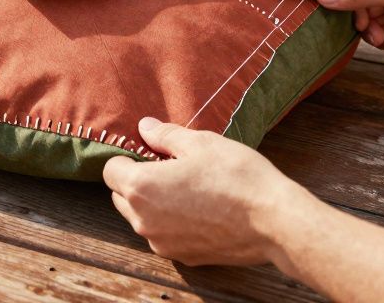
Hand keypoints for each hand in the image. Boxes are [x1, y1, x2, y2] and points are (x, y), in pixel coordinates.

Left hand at [102, 117, 321, 266]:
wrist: (273, 221)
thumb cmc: (236, 176)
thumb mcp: (201, 142)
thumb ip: (165, 135)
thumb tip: (145, 127)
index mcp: (141, 187)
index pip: (110, 170)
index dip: (127, 157)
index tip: (150, 153)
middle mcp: (143, 220)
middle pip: (121, 197)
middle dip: (137, 181)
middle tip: (171, 168)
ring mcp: (162, 243)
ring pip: (141, 218)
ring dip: (153, 204)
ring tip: (189, 189)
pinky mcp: (183, 257)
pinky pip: (164, 236)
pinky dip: (172, 223)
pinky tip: (201, 209)